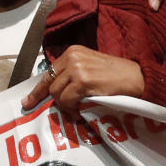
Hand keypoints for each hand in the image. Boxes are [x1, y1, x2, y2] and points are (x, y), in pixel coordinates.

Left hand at [21, 46, 144, 114]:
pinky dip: (71, 109)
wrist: (138, 78)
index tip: (28, 101)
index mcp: (72, 52)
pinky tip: (81, 112)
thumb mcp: (90, 68)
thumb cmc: (117, 76)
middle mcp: (72, 57)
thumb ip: (72, 75)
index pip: (48, 72)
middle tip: (67, 111)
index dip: (37, 90)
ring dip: (65, 106)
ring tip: (78, 110)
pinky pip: (66, 100)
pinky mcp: (82, 80)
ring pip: (56, 93)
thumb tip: (53, 91)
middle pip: (50, 85)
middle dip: (56, 101)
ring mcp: (76, 68)